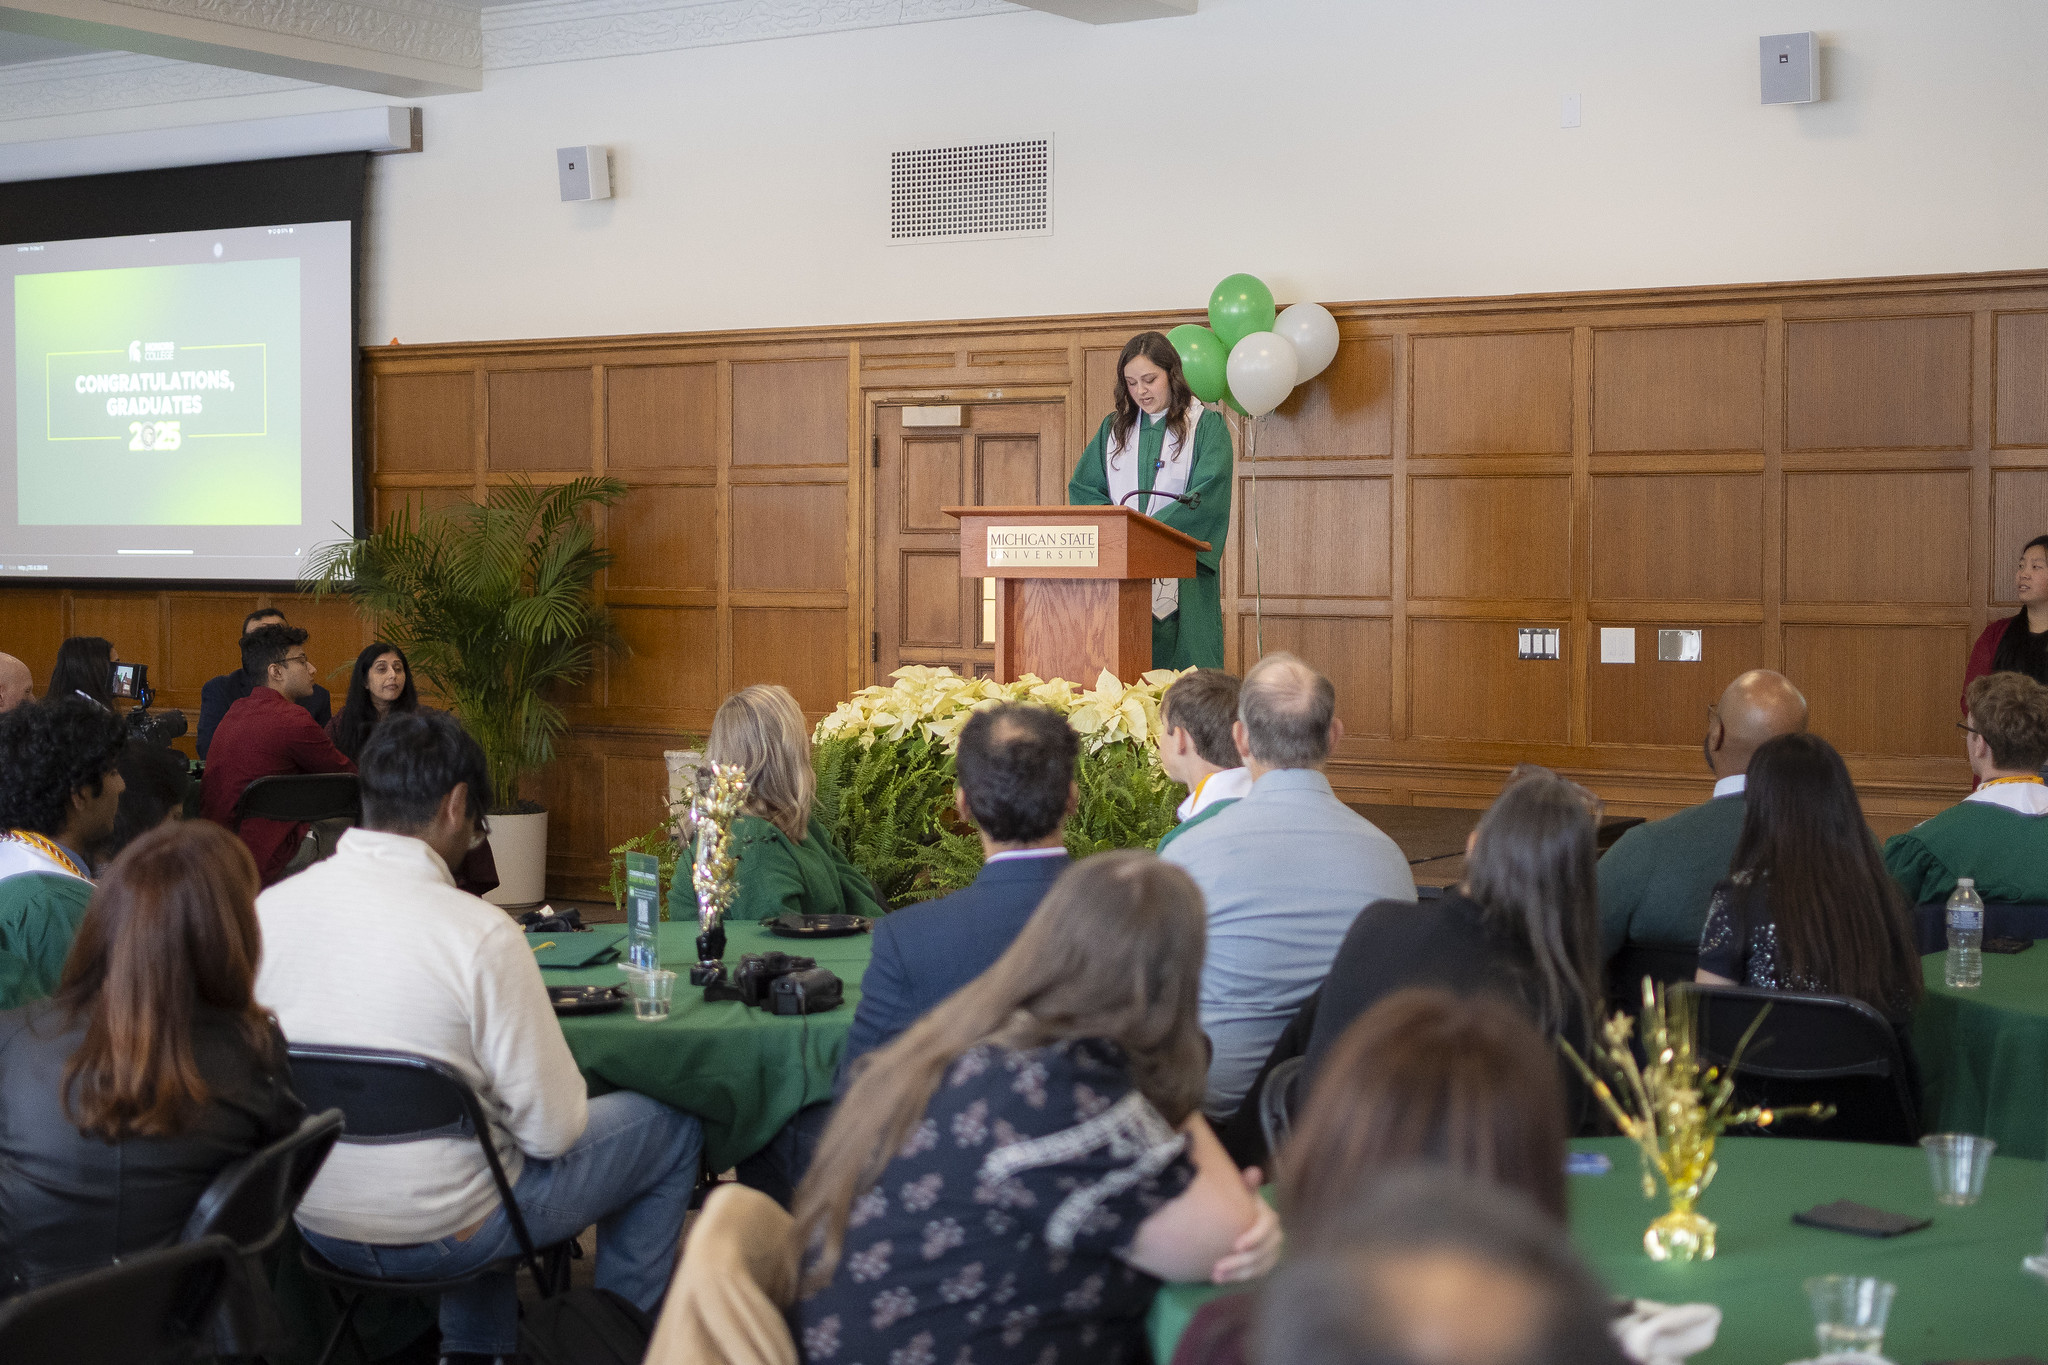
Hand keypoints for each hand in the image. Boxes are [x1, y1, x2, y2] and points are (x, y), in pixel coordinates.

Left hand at [1208, 1166, 1281, 1283]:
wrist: (1239, 1220)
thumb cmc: (1240, 1205)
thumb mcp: (1242, 1193)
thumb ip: (1247, 1185)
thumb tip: (1253, 1172)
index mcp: (1269, 1217)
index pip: (1268, 1227)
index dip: (1255, 1237)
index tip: (1236, 1245)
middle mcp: (1275, 1236)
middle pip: (1261, 1252)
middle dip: (1240, 1261)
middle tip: (1217, 1266)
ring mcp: (1271, 1252)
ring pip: (1257, 1266)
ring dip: (1236, 1273)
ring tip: (1215, 1276)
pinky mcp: (1265, 1264)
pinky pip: (1255, 1274)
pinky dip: (1239, 1278)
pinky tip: (1222, 1280)